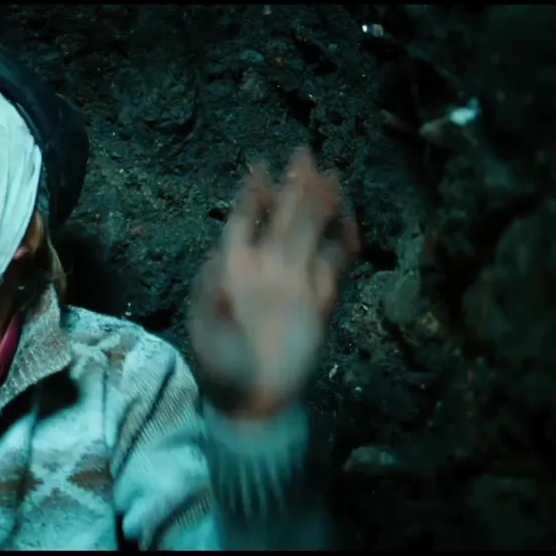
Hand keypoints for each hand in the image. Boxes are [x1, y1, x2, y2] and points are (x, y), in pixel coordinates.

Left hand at [188, 147, 359, 416]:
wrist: (254, 400)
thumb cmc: (221, 364)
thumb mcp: (205, 327)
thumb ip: (211, 292)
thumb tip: (216, 259)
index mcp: (234, 269)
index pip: (244, 222)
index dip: (251, 196)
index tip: (258, 167)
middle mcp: (265, 269)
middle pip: (282, 219)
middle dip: (292, 188)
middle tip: (303, 154)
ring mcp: (294, 283)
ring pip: (310, 234)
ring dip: (320, 207)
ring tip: (331, 176)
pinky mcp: (319, 302)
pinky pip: (335, 264)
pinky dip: (344, 243)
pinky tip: (350, 222)